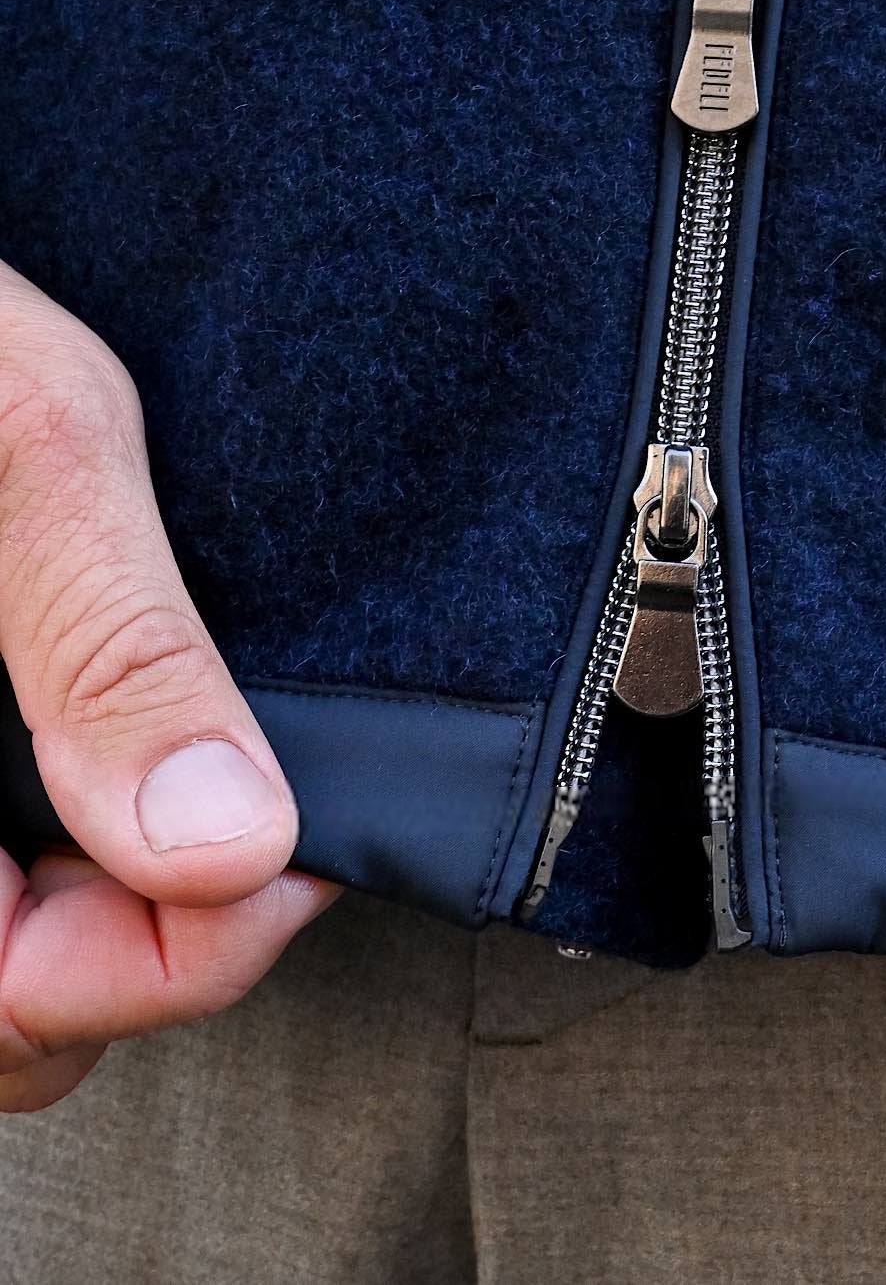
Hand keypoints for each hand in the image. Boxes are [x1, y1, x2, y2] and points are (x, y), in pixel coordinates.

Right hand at [0, 260, 335, 1110]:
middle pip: (9, 1009)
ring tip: (189, 767)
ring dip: (103, 899)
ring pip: (4, 948)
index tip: (296, 851)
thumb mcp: (26, 435)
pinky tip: (119, 742)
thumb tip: (224, 838)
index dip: (178, 957)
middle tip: (256, 804)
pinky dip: (62, 840)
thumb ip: (105, 638)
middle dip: (143, 944)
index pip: (26, 1005)